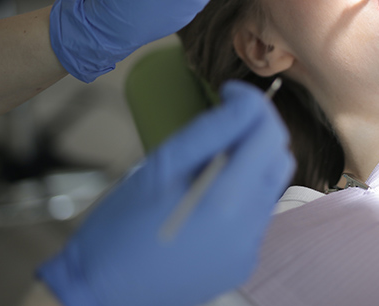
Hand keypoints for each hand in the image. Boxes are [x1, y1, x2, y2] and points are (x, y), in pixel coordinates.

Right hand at [38, 80, 294, 305]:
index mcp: (227, 199)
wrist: (100, 293)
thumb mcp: (160, 166)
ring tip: (207, 167)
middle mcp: (249, 227)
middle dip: (257, 133)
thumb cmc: (120, 226)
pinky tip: (205, 202)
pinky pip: (256, 217)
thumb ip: (210, 131)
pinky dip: (241, 198)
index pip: (270, 134)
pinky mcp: (244, 263)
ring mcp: (250, 248)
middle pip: (279, 159)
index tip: (229, 93)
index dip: (254, 104)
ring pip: (269, 187)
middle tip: (221, 126)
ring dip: (249, 166)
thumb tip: (244, 103)